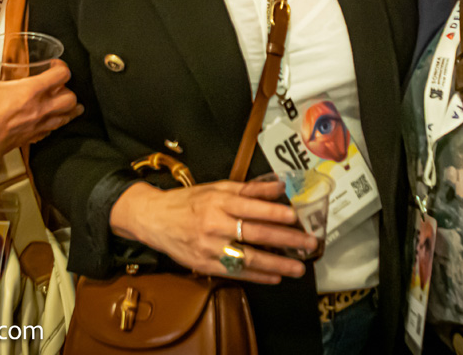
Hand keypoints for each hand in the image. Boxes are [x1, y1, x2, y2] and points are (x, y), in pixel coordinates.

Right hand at [0, 62, 81, 166]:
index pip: (62, 75)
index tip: (55, 66)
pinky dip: (54, 124)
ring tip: (69, 105)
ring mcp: (38, 125)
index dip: (62, 67)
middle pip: (71, 99)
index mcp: (31, 91)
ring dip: (68, 110)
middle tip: (60, 87)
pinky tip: (49, 121)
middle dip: (69, 91)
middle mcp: (40, 108)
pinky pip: (51, 131)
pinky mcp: (32, 138)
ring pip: (66, 117)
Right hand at [110, 180, 317, 284]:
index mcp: (218, 201)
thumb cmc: (188, 201)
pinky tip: (275, 276)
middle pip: (255, 234)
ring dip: (277, 264)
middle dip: (285, 240)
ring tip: (298, 267)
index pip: (250, 207)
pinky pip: (236, 272)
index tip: (294, 217)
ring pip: (248, 257)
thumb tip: (279, 185)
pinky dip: (258, 275)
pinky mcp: (205, 265)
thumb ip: (249, 189)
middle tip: (308, 243)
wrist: (154, 219)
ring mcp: (210, 247)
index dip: (273, 212)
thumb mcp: (217, 188)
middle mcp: (215, 224)